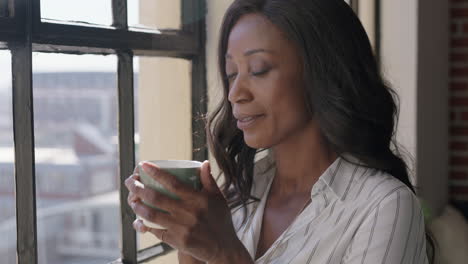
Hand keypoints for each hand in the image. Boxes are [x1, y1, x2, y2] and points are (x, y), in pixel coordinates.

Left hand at [125, 160, 240, 262]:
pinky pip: (156, 231)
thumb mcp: (218, 198)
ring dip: (138, 206)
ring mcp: (181, 228)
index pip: (173, 183)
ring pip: (152, 215)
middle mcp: (188, 213)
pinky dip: (146, 226)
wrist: (223, 248)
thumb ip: (209, 180)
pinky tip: (139, 221)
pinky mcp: (177, 241)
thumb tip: (204, 163)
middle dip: (138, 188)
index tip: (143, 165)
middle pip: (156, 197)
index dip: (156, 173)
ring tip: (132, 200)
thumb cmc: (221, 221)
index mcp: (198, 199)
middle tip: (130, 181)